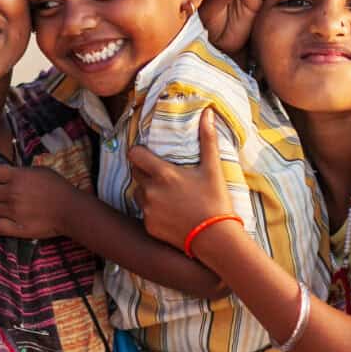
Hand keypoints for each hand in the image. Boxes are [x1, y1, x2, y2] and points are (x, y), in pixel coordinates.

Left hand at [0, 164, 79, 238]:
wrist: (70, 209)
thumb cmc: (58, 187)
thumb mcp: (40, 171)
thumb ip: (21, 172)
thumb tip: (8, 175)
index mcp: (17, 176)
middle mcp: (11, 192)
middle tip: (1, 196)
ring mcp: (13, 211)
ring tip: (6, 210)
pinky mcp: (17, 228)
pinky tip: (7, 222)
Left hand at [128, 108, 231, 247]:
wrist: (216, 239)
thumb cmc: (216, 201)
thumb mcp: (212, 169)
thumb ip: (207, 139)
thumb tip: (207, 112)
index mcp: (163, 174)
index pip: (134, 155)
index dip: (139, 153)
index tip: (148, 155)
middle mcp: (150, 191)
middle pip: (136, 173)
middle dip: (146, 172)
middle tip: (164, 176)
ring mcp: (147, 210)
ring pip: (139, 194)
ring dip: (148, 192)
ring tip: (169, 196)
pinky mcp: (148, 226)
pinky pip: (145, 213)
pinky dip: (154, 212)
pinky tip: (171, 214)